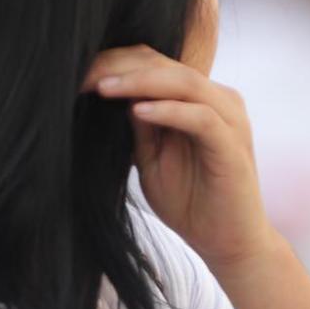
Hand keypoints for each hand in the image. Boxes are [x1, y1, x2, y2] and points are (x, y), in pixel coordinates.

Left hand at [83, 46, 273, 271]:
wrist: (227, 244)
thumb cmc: (190, 202)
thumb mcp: (151, 159)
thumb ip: (139, 126)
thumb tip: (111, 90)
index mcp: (199, 99)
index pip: (154, 64)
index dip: (114, 64)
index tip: (76, 75)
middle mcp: (219, 100)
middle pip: (166, 65)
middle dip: (120, 67)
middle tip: (81, 75)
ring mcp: (230, 120)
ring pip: (184, 81)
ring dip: (140, 82)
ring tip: (103, 87)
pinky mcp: (233, 145)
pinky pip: (201, 117)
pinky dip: (169, 110)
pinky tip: (137, 111)